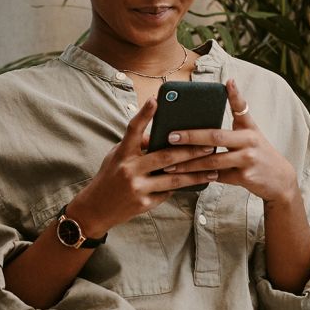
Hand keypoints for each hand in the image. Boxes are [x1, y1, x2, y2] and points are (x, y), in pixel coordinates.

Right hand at [67, 96, 220, 236]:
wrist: (95, 209)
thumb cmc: (109, 177)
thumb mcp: (117, 157)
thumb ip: (137, 145)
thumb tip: (161, 135)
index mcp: (122, 154)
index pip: (133, 130)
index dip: (144, 114)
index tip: (156, 100)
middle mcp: (129, 169)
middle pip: (166, 157)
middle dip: (191, 151)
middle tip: (210, 145)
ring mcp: (137, 188)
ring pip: (174, 179)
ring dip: (196, 174)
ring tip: (213, 170)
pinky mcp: (143, 204)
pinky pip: (167, 193)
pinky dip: (179, 187)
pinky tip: (195, 184)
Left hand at [160, 79, 297, 204]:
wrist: (279, 180)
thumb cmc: (258, 153)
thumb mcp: (251, 134)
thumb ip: (238, 117)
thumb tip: (226, 90)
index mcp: (249, 128)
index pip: (242, 108)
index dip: (235, 94)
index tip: (228, 82)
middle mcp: (250, 141)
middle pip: (216, 137)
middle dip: (191, 136)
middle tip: (172, 136)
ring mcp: (247, 160)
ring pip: (212, 161)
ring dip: (189, 164)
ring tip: (170, 164)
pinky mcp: (244, 177)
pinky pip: (217, 177)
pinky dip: (200, 178)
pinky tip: (184, 178)